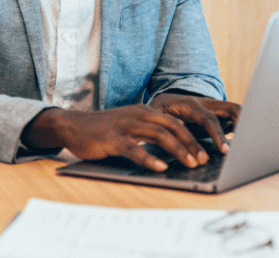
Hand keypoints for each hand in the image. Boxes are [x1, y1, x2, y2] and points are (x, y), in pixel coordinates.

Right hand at [22, 105, 215, 171]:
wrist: (73, 125)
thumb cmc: (103, 130)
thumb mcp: (129, 127)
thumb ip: (148, 134)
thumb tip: (173, 150)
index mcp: (144, 112)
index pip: (175, 122)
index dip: (192, 137)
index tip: (205, 152)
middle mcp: (137, 115)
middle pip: (172, 127)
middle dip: (191, 144)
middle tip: (203, 160)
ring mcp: (125, 125)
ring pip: (158, 135)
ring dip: (177, 150)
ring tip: (190, 164)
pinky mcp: (112, 138)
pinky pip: (135, 148)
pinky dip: (150, 158)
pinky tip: (160, 167)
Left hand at [149, 92, 240, 154]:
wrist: (163, 100)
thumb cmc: (159, 111)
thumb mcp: (157, 117)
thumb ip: (166, 128)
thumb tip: (174, 143)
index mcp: (190, 104)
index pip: (209, 119)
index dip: (217, 135)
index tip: (224, 151)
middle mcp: (206, 103)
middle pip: (232, 109)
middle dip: (242, 124)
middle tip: (247, 144)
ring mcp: (214, 107)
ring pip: (236, 111)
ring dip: (244, 125)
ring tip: (247, 144)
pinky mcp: (218, 113)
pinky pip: (234, 118)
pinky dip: (240, 129)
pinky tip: (241, 144)